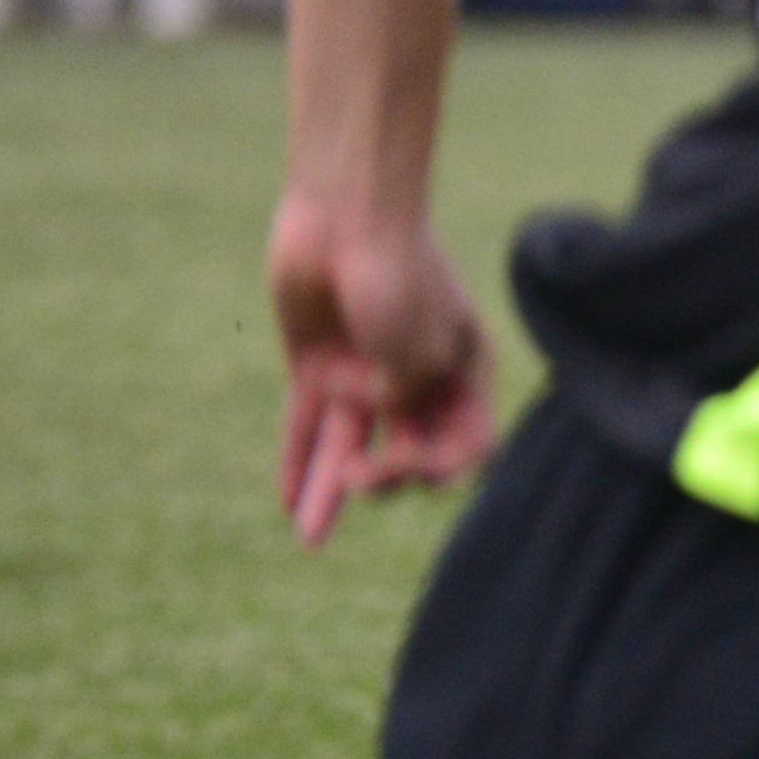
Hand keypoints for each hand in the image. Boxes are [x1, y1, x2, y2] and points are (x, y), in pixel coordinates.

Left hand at [272, 190, 495, 544]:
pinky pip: (306, 425)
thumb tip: (370, 419)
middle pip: (410, 452)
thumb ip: (400, 398)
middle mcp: (418, 378)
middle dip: (390, 477)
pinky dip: (299, 461)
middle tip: (368, 476)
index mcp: (466, 371)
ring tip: (309, 543)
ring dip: (334, 491)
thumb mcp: (422, 348)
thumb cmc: (400, 272)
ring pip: (351, 447)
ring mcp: (364, 373)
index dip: (444, 467)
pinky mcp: (315, 367)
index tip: (415, 460)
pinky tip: (291, 502)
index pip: (468, 444)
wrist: (344, 215)